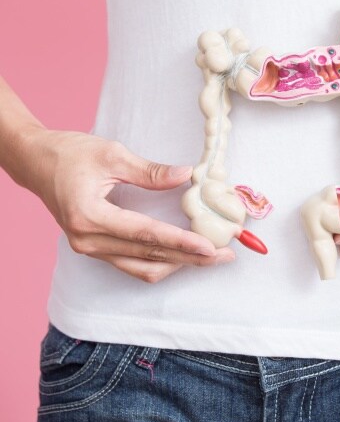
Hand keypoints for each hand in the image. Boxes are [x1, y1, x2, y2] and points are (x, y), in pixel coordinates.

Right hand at [25, 129, 233, 282]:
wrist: (35, 162)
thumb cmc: (69, 154)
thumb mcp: (112, 154)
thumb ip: (150, 171)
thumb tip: (187, 176)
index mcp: (90, 215)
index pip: (145, 235)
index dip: (181, 242)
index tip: (209, 246)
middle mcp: (88, 240)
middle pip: (149, 257)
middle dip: (190, 258)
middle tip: (224, 254)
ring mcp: (90, 248)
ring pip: (142, 268)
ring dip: (178, 264)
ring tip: (210, 257)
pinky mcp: (94, 248)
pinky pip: (131, 264)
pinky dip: (160, 262)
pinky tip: (183, 255)